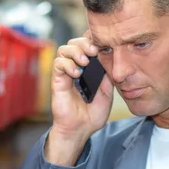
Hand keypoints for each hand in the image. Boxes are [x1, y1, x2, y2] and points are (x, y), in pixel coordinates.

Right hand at [45, 34, 113, 165]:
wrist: (81, 129)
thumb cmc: (92, 114)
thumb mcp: (107, 92)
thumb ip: (107, 76)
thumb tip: (110, 59)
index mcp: (88, 69)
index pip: (86, 45)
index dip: (92, 39)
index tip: (102, 42)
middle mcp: (75, 68)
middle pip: (74, 42)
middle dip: (84, 42)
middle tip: (93, 50)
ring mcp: (65, 74)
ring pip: (64, 49)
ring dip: (75, 51)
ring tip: (85, 61)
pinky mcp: (57, 81)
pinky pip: (58, 64)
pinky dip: (67, 64)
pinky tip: (76, 73)